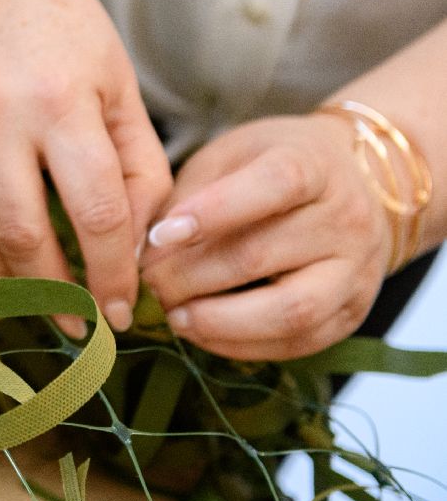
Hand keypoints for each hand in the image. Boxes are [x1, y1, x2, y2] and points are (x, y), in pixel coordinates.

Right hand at [0, 0, 170, 332]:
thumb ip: (138, 160)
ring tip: (35, 293)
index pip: (95, 212)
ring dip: (4, 279)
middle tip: (80, 323)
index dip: (114, 273)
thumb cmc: (55, 18)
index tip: (125, 308)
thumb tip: (145, 243)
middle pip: (22, 237)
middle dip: (57, 295)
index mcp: (60, 100)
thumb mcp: (115, 77)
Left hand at [140, 114, 388, 359]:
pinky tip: (201, 332)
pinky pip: (298, 342)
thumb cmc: (271, 166)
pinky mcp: (352, 315)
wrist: (356, 185)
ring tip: (173, 314)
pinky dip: (242, 344)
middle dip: (190, 276)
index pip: (272, 186)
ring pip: (290, 311)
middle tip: (147, 281)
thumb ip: (191, 194)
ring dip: (219, 321)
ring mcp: (355, 272)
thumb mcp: (231, 156)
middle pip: (262, 256)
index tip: (160, 235)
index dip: (212, 212)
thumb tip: (144, 249)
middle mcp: (345, 219)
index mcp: (314, 166)